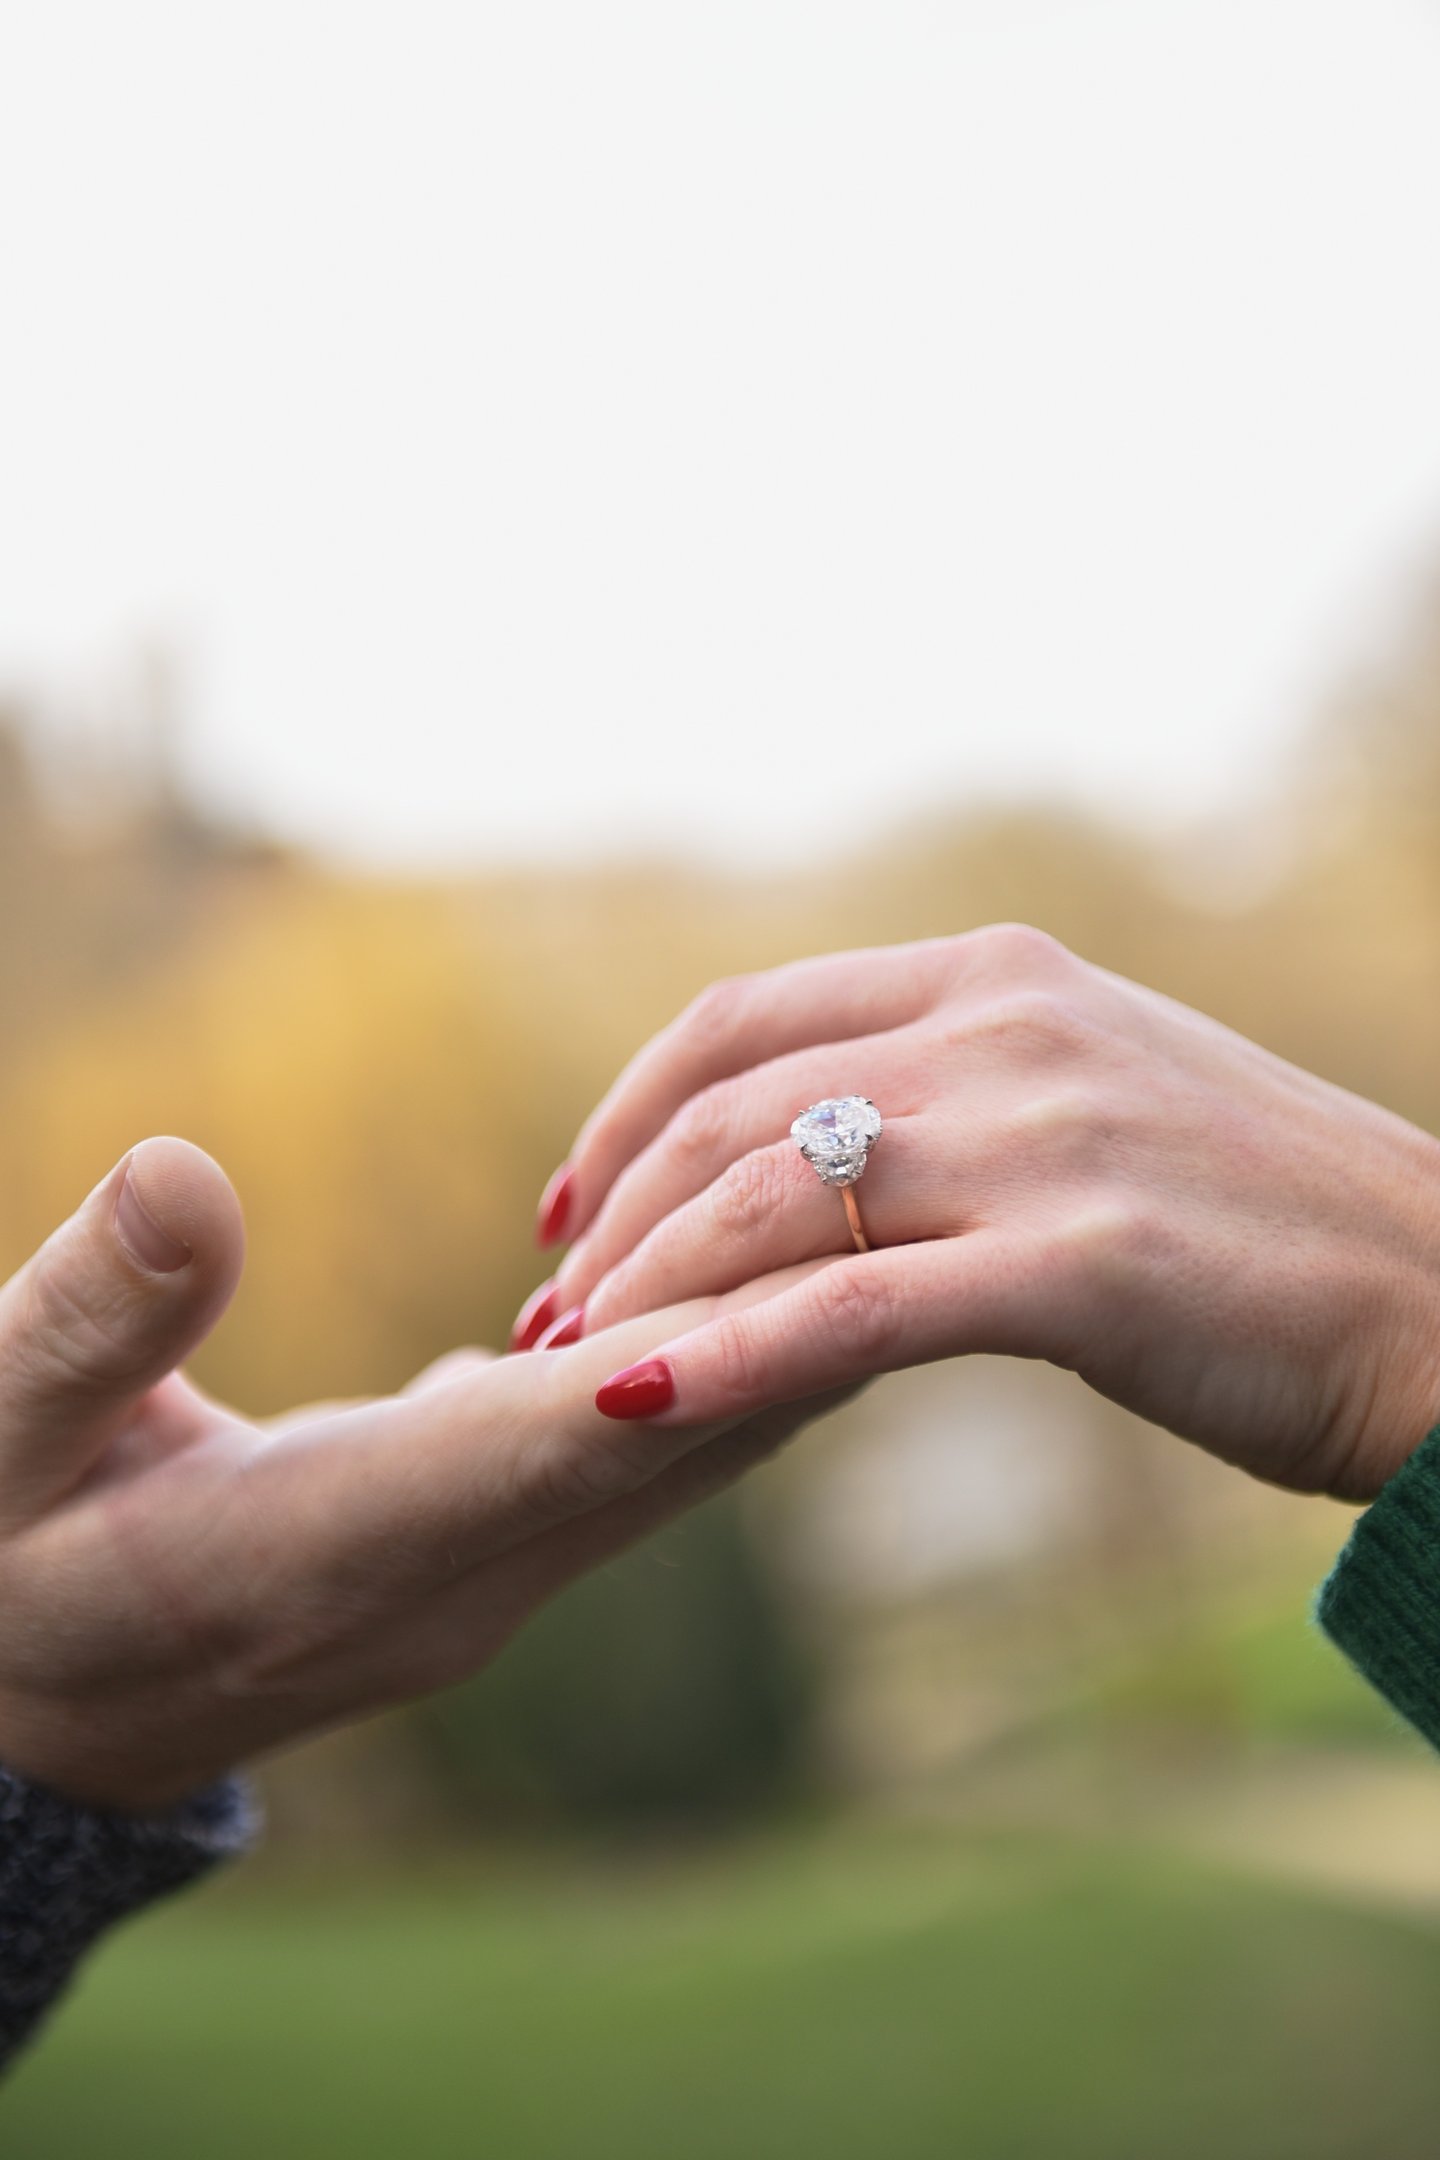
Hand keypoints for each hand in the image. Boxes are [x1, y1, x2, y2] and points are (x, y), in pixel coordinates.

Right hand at [0, 1139, 828, 1811]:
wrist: (25, 1709)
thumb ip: (90, 1321)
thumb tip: (181, 1174)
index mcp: (320, 1551)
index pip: (528, 1450)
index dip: (667, 1365)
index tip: (801, 1288)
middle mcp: (440, 1584)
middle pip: (654, 1449)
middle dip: (784, 1329)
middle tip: (912, 1206)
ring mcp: (480, 1582)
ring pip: (675, 1459)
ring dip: (779, 1347)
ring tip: (898, 1225)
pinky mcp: (488, 1556)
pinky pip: (635, 1459)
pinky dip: (714, 1370)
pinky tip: (780, 1284)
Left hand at [541, 926, 1439, 1500]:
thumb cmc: (1265, 1217)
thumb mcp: (1098, 1097)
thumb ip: (964, 1092)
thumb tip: (828, 1151)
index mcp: (1001, 975)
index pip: (746, 1018)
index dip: (629, 1109)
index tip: (569, 1199)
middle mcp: (1007, 1030)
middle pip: (733, 1113)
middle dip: (615, 1221)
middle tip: (548, 1311)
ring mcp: (1042, 1138)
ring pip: (771, 1205)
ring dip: (646, 1292)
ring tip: (569, 1369)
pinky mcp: (1077, 1264)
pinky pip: (853, 1313)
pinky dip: (725, 1359)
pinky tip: (638, 1406)